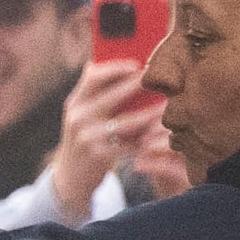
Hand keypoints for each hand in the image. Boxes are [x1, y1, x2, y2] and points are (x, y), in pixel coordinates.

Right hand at [49, 49, 167, 220]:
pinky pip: (130, 144)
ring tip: (169, 104)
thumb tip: (117, 63)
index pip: (92, 75)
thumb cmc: (84, 138)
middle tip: (162, 78)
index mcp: (75, 102)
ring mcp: (88, 137)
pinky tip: (163, 132)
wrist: (70, 177)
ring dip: (152, 113)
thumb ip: (94, 93)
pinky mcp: (99, 155)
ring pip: (127, 121)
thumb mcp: (81, 114)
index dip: (116, 67)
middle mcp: (78, 117)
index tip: (137, 62)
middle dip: (139, 85)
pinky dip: (148, 138)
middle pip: (113, 95)